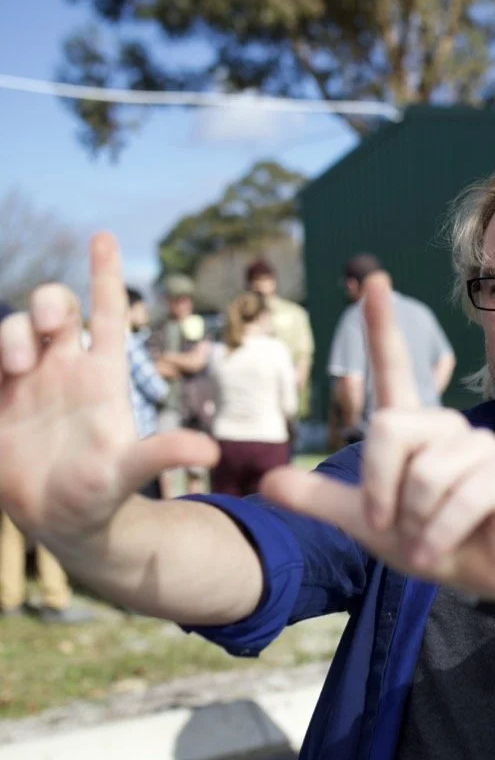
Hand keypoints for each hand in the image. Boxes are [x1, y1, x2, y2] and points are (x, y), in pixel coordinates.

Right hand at [0, 234, 218, 552]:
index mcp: (102, 375)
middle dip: (48, 299)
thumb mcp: (129, 473)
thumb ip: (162, 455)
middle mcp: (64, 369)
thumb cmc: (101, 494)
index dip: (105, 273)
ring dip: (11, 335)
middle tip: (47, 325)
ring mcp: (27, 382)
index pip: (106, 311)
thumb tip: (210, 454)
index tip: (104, 235)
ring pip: (14, 330)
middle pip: (54, 309)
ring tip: (15, 367)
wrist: (60, 523)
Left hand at [261, 273, 494, 600]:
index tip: (374, 281)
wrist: (481, 574)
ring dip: (414, 523)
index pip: (392, 368)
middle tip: (390, 524)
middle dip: (379, 489)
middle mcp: (445, 427)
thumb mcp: (364, 522)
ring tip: (424, 541)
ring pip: (424, 474)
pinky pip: (459, 498)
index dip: (382, 327)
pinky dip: (438, 534)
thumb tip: (265, 483)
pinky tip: (436, 552)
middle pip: (388, 431)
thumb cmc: (425, 537)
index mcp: (409, 429)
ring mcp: (479, 445)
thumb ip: (319, 499)